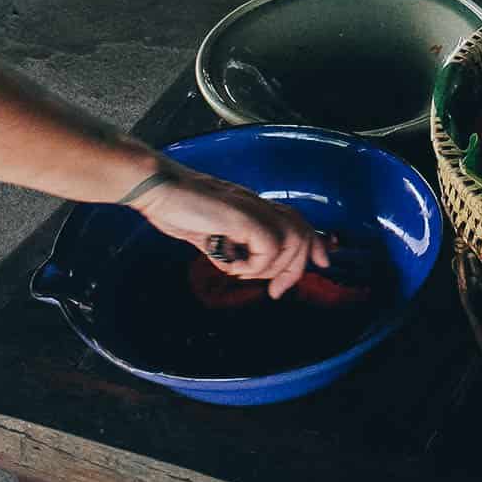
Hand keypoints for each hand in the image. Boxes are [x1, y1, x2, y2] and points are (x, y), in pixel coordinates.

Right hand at [133, 168, 330, 298]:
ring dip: (267, 269)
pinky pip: (267, 246)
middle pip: (300, 233)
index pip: (296, 221)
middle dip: (295, 269)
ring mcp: (251, 208)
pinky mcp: (241, 216)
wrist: (158, 188)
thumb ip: (230, 243)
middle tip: (276, 293)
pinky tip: (228, 265)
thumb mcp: (210, 231)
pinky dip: (252, 265)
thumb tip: (240, 265)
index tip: (323, 263)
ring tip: (239, 272)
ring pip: (288, 242)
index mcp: (254, 207)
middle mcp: (258, 205)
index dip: (314, 242)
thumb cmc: (178, 208)